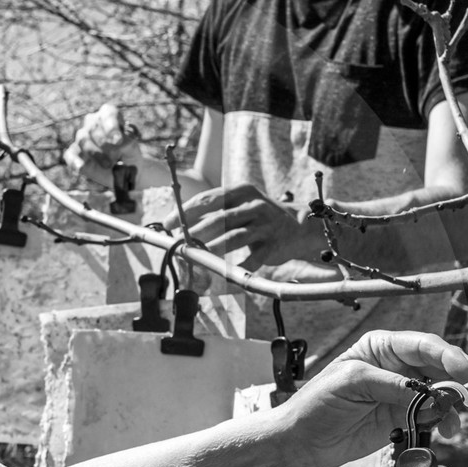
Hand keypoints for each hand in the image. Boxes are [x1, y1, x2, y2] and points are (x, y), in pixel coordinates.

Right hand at [65, 102, 143, 187]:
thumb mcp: (133, 149)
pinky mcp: (74, 153)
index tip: (118, 140)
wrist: (124, 172)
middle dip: (104, 143)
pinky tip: (80, 167)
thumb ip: (128, 143)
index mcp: (109, 115)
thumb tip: (118, 141)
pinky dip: (75, 161)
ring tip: (108, 165)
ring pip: (83, 140)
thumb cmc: (129, 156)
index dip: (112, 126)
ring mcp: (82, 137)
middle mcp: (93, 122)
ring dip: (95, 153)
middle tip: (115, 158)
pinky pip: (70, 155)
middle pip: (93, 127)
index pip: (108, 113)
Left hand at [173, 183, 321, 266]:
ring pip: (235, 237)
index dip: (186, 212)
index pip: (209, 199)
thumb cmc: (258, 216)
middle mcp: (254, 205)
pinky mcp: (274, 245)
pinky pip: (254, 258)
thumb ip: (214, 212)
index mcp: (241, 191)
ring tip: (196, 257)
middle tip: (178, 243)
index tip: (168, 224)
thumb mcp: (239, 205)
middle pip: (220, 218)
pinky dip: (240, 267)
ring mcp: (265, 225)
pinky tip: (225, 275)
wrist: (298, 225)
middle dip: (196, 232)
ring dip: (213, 248)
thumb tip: (180, 225)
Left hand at [272, 331, 467, 466]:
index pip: (423, 345)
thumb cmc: (318, 404)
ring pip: (441, 392)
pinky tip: (447, 429)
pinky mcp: (403, 416)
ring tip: (456, 422)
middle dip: (459, 380)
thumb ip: (393, 386)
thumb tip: (430, 395)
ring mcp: (402, 391)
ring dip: (454, 405)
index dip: (448, 356)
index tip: (465, 372)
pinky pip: (433, 414)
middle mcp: (395, 365)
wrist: (303, 441)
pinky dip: (445, 420)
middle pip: (439, 366)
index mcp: (380, 347)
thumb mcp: (353, 384)